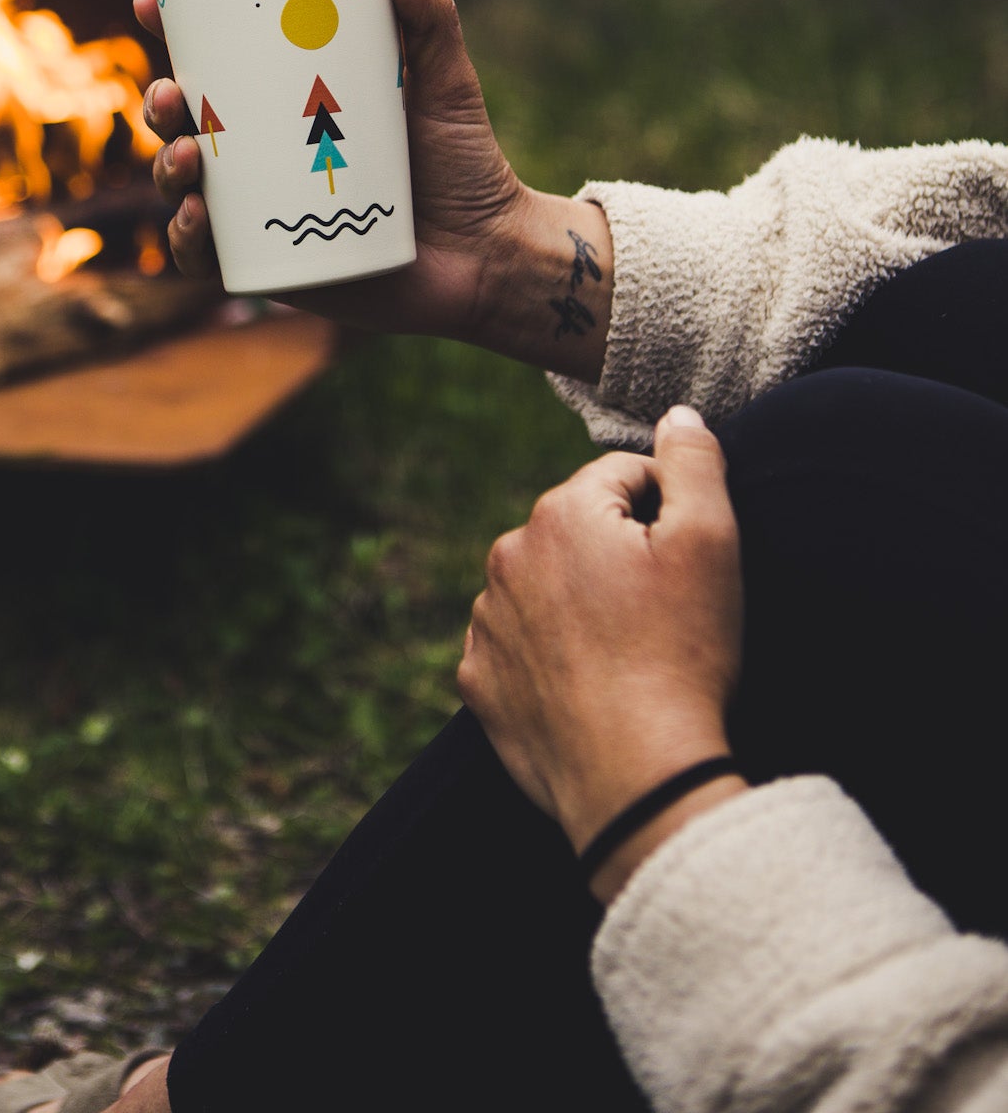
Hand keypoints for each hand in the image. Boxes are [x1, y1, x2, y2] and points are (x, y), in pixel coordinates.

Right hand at [133, 0, 612, 375]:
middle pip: (184, 122)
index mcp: (289, 101)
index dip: (171, 32)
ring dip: (164, 165)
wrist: (489, 253)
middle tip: (174, 93)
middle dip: (159, 103)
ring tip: (184, 154)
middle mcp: (266, 154)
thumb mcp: (444, 78)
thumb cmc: (465, 161)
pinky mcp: (272, 267)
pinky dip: (185, 239)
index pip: (216, 62)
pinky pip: (207, 257)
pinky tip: (195, 216)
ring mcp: (263, 210)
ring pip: (184, 185)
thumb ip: (428, 13)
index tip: (151, 4)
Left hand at [458, 407, 745, 899]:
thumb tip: (677, 415)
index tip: (692, 565)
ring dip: (583, 603)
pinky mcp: (479, 681)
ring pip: (547, 587)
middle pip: (581, 530)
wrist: (638, 777)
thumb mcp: (712, 542)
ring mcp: (487, 621)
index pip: (625, 478)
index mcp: (561, 512)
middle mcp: (508, 555)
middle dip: (621, 555)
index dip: (670, 512)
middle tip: (666, 614)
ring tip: (630, 654)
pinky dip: (551, 655)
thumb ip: (694, 462)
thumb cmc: (682, 655)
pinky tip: (592, 684)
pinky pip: (520, 646)